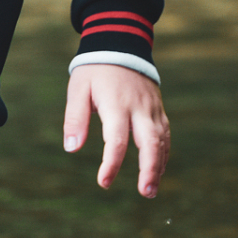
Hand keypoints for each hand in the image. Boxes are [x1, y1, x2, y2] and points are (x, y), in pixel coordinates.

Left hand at [64, 64, 169, 197]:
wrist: (120, 44)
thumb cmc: (94, 71)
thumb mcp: (78, 90)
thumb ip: (74, 119)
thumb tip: (72, 148)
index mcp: (117, 104)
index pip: (117, 139)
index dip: (111, 163)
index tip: (103, 182)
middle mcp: (139, 107)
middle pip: (150, 142)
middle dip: (149, 169)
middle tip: (145, 192)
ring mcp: (152, 108)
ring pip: (161, 140)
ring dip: (158, 165)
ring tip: (150, 190)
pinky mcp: (157, 108)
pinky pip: (164, 133)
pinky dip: (163, 152)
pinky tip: (157, 169)